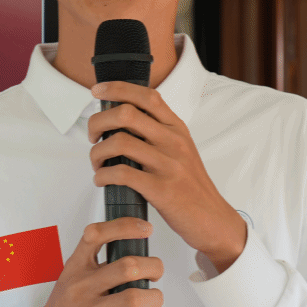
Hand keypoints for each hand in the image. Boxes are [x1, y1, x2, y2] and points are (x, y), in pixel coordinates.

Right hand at [11, 217, 162, 306]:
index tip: (145, 228)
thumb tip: (136, 254)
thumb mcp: (71, 279)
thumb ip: (96, 266)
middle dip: (154, 267)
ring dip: (155, 298)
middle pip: (129, 266)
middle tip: (155, 274)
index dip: (126, 227)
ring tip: (153, 300)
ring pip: (136, 298)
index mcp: (75, 268)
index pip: (97, 234)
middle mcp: (81, 288)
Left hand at [87, 81, 246, 271]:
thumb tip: (120, 120)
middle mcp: (173, 141)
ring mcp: (169, 165)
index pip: (147, 96)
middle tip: (93, 137)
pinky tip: (102, 180)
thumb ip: (157, 132)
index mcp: (177, 128)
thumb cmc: (190, 185)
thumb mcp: (181, 150)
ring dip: (97, 152)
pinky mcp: (162, 190)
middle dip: (98, 122)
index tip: (97, 91)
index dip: (117, 88)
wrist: (213, 218)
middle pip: (126, 114)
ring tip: (97, 163)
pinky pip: (122, 173)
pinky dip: (103, 175)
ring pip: (119, 142)